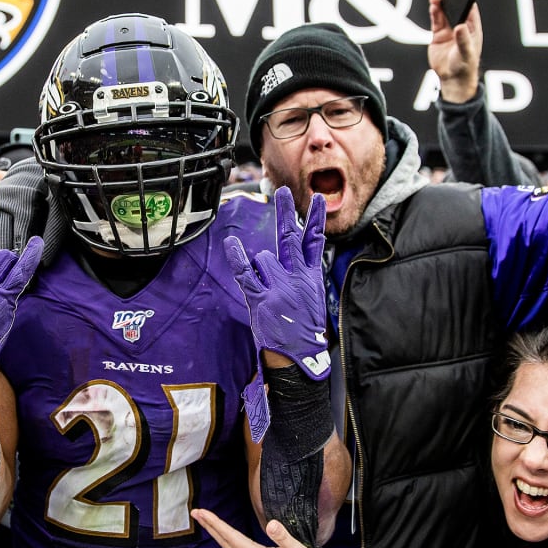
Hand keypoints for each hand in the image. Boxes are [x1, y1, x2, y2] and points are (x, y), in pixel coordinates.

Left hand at [191, 508, 350, 547]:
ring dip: (218, 535)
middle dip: (210, 526)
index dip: (215, 523)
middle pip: (225, 543)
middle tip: (196, 513)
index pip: (231, 536)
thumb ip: (283, 537)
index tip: (201, 512)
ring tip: (209, 523)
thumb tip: (271, 524)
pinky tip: (229, 541)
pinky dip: (229, 544)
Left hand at [223, 186, 330, 379]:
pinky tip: (232, 243)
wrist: (300, 356)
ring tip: (268, 292)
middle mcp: (296, 277)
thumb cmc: (304, 330)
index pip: (314, 241)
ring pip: (263, 258)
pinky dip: (238, 258)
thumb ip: (305, 274)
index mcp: (311, 277)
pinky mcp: (261, 298)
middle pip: (289, 236)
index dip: (314, 218)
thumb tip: (302, 253)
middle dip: (285, 212)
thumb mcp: (314, 298)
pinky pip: (246, 272)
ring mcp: (278, 286)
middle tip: (281, 191)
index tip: (315, 198)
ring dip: (260, 269)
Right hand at [428, 0, 482, 102]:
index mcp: (472, 29)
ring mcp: (449, 31)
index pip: (470, 10)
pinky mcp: (438, 36)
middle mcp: (461, 28)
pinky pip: (436, 21)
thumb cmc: (464, 67)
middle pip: (456, 9)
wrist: (452, 79)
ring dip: (440, 5)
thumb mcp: (466, 53)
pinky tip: (432, 7)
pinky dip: (434, 13)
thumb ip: (463, 40)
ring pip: (444, 13)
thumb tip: (460, 26)